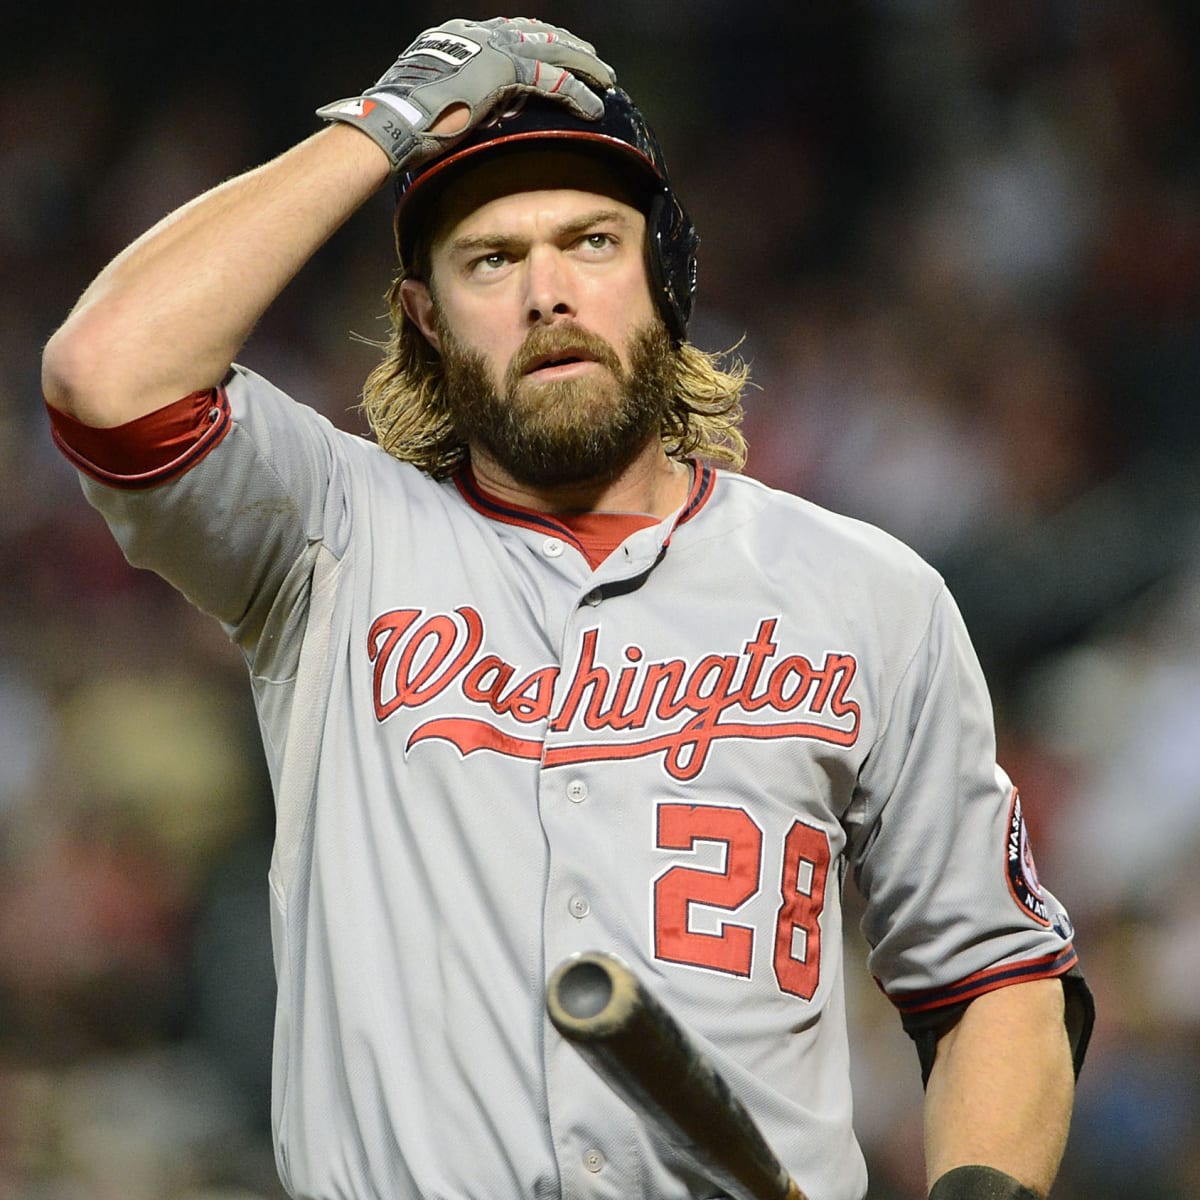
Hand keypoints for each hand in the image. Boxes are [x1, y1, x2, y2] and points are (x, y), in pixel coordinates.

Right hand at [317, 17, 615, 171]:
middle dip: (568, 46)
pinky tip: (595, 105)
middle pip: (536, 33)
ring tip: (606, 79)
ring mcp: (491, 48)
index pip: (507, 31)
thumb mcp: (427, 100)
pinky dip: (576, 93)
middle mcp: (476, 34)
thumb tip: (458, 118)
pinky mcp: (504, 70)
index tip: (556, 51)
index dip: (537, 40)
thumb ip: (451, 97)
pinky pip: (552, 80)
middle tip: (593, 60)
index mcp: (456, 37)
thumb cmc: (399, 123)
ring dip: (583, 65)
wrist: (392, 121)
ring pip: (552, 51)